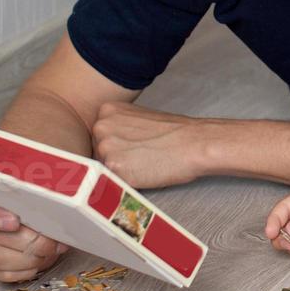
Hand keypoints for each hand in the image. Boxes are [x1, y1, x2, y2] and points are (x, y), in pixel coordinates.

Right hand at [0, 190, 68, 282]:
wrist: (34, 221)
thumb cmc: (30, 204)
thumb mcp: (31, 194)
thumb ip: (32, 197)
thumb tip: (48, 208)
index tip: (15, 222)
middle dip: (26, 241)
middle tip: (48, 240)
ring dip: (27, 258)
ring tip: (47, 251)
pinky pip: (0, 273)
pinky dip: (23, 270)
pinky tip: (38, 262)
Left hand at [91, 101, 213, 187]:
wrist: (194, 143)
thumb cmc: (172, 133)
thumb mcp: (137, 120)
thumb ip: (117, 128)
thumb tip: (104, 145)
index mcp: (106, 110)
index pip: (97, 136)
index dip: (115, 145)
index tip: (131, 147)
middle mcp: (100, 126)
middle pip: (95, 151)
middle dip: (114, 157)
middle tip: (140, 156)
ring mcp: (105, 147)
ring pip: (102, 168)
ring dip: (119, 170)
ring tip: (143, 163)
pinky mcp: (114, 167)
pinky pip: (112, 180)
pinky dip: (126, 180)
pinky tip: (143, 172)